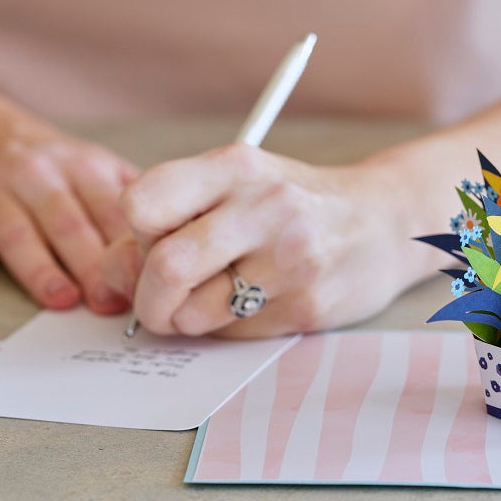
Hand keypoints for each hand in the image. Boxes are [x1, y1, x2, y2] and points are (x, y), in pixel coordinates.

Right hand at [0, 84, 137, 311]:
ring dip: (38, 267)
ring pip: (15, 231)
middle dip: (92, 263)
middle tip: (112, 302)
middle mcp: (35, 175)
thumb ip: (129, 198)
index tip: (150, 280)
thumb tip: (179, 238)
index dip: (130, 245)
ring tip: (62, 299)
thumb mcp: (90, 162)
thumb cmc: (43, 161)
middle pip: (67, 222)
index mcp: (80, 166)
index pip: (111, 207)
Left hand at [103, 143, 426, 336]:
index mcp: (236, 166)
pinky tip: (256, 302)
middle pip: (166, 266)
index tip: (152, 240)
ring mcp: (292, 258)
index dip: (135, 232)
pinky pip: (233, 335)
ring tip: (213, 299)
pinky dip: (226, 329)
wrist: (385, 223)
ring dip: (186, 318)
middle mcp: (265, 206)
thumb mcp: (234, 189)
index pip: (143, 201)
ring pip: (194, 313)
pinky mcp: (307, 305)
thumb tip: (115, 274)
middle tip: (158, 302)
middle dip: (148, 298)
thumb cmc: (295, 206)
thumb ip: (169, 220)